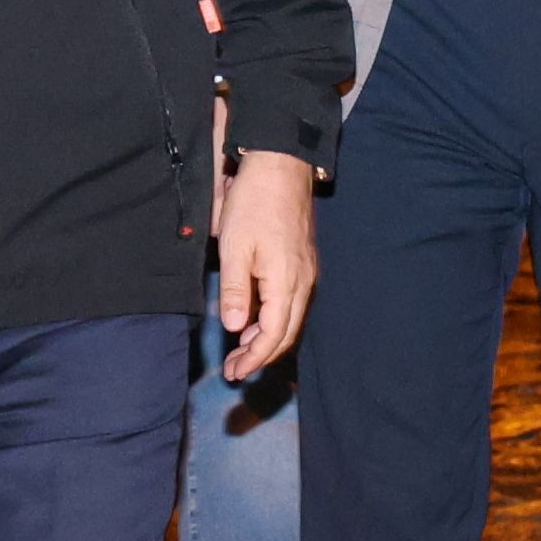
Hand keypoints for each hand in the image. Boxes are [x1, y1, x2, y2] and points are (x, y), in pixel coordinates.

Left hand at [213, 147, 318, 379]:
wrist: (281, 167)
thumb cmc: (254, 203)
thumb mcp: (235, 246)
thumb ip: (237, 290)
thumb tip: (236, 327)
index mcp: (287, 281)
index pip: (273, 335)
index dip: (254, 358)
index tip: (234, 373)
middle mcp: (303, 282)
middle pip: (286, 333)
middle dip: (260, 355)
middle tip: (234, 369)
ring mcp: (307, 272)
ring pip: (290, 319)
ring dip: (267, 339)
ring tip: (241, 350)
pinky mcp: (303, 262)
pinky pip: (292, 303)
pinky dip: (274, 320)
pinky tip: (256, 319)